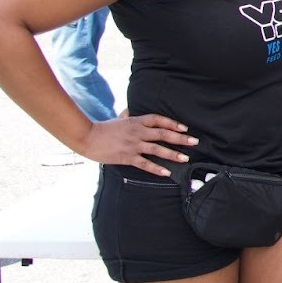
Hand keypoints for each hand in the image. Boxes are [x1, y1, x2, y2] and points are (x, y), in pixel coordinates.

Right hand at [77, 114, 197, 176]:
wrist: (87, 137)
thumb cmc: (103, 128)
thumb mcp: (117, 119)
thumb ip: (126, 115)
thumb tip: (129, 110)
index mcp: (136, 121)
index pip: (159, 120)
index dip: (173, 123)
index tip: (185, 128)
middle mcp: (138, 132)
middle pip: (163, 134)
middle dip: (180, 138)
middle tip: (194, 141)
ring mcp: (133, 145)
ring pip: (157, 149)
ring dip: (172, 154)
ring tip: (185, 158)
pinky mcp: (127, 157)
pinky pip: (145, 163)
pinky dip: (156, 168)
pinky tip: (166, 172)